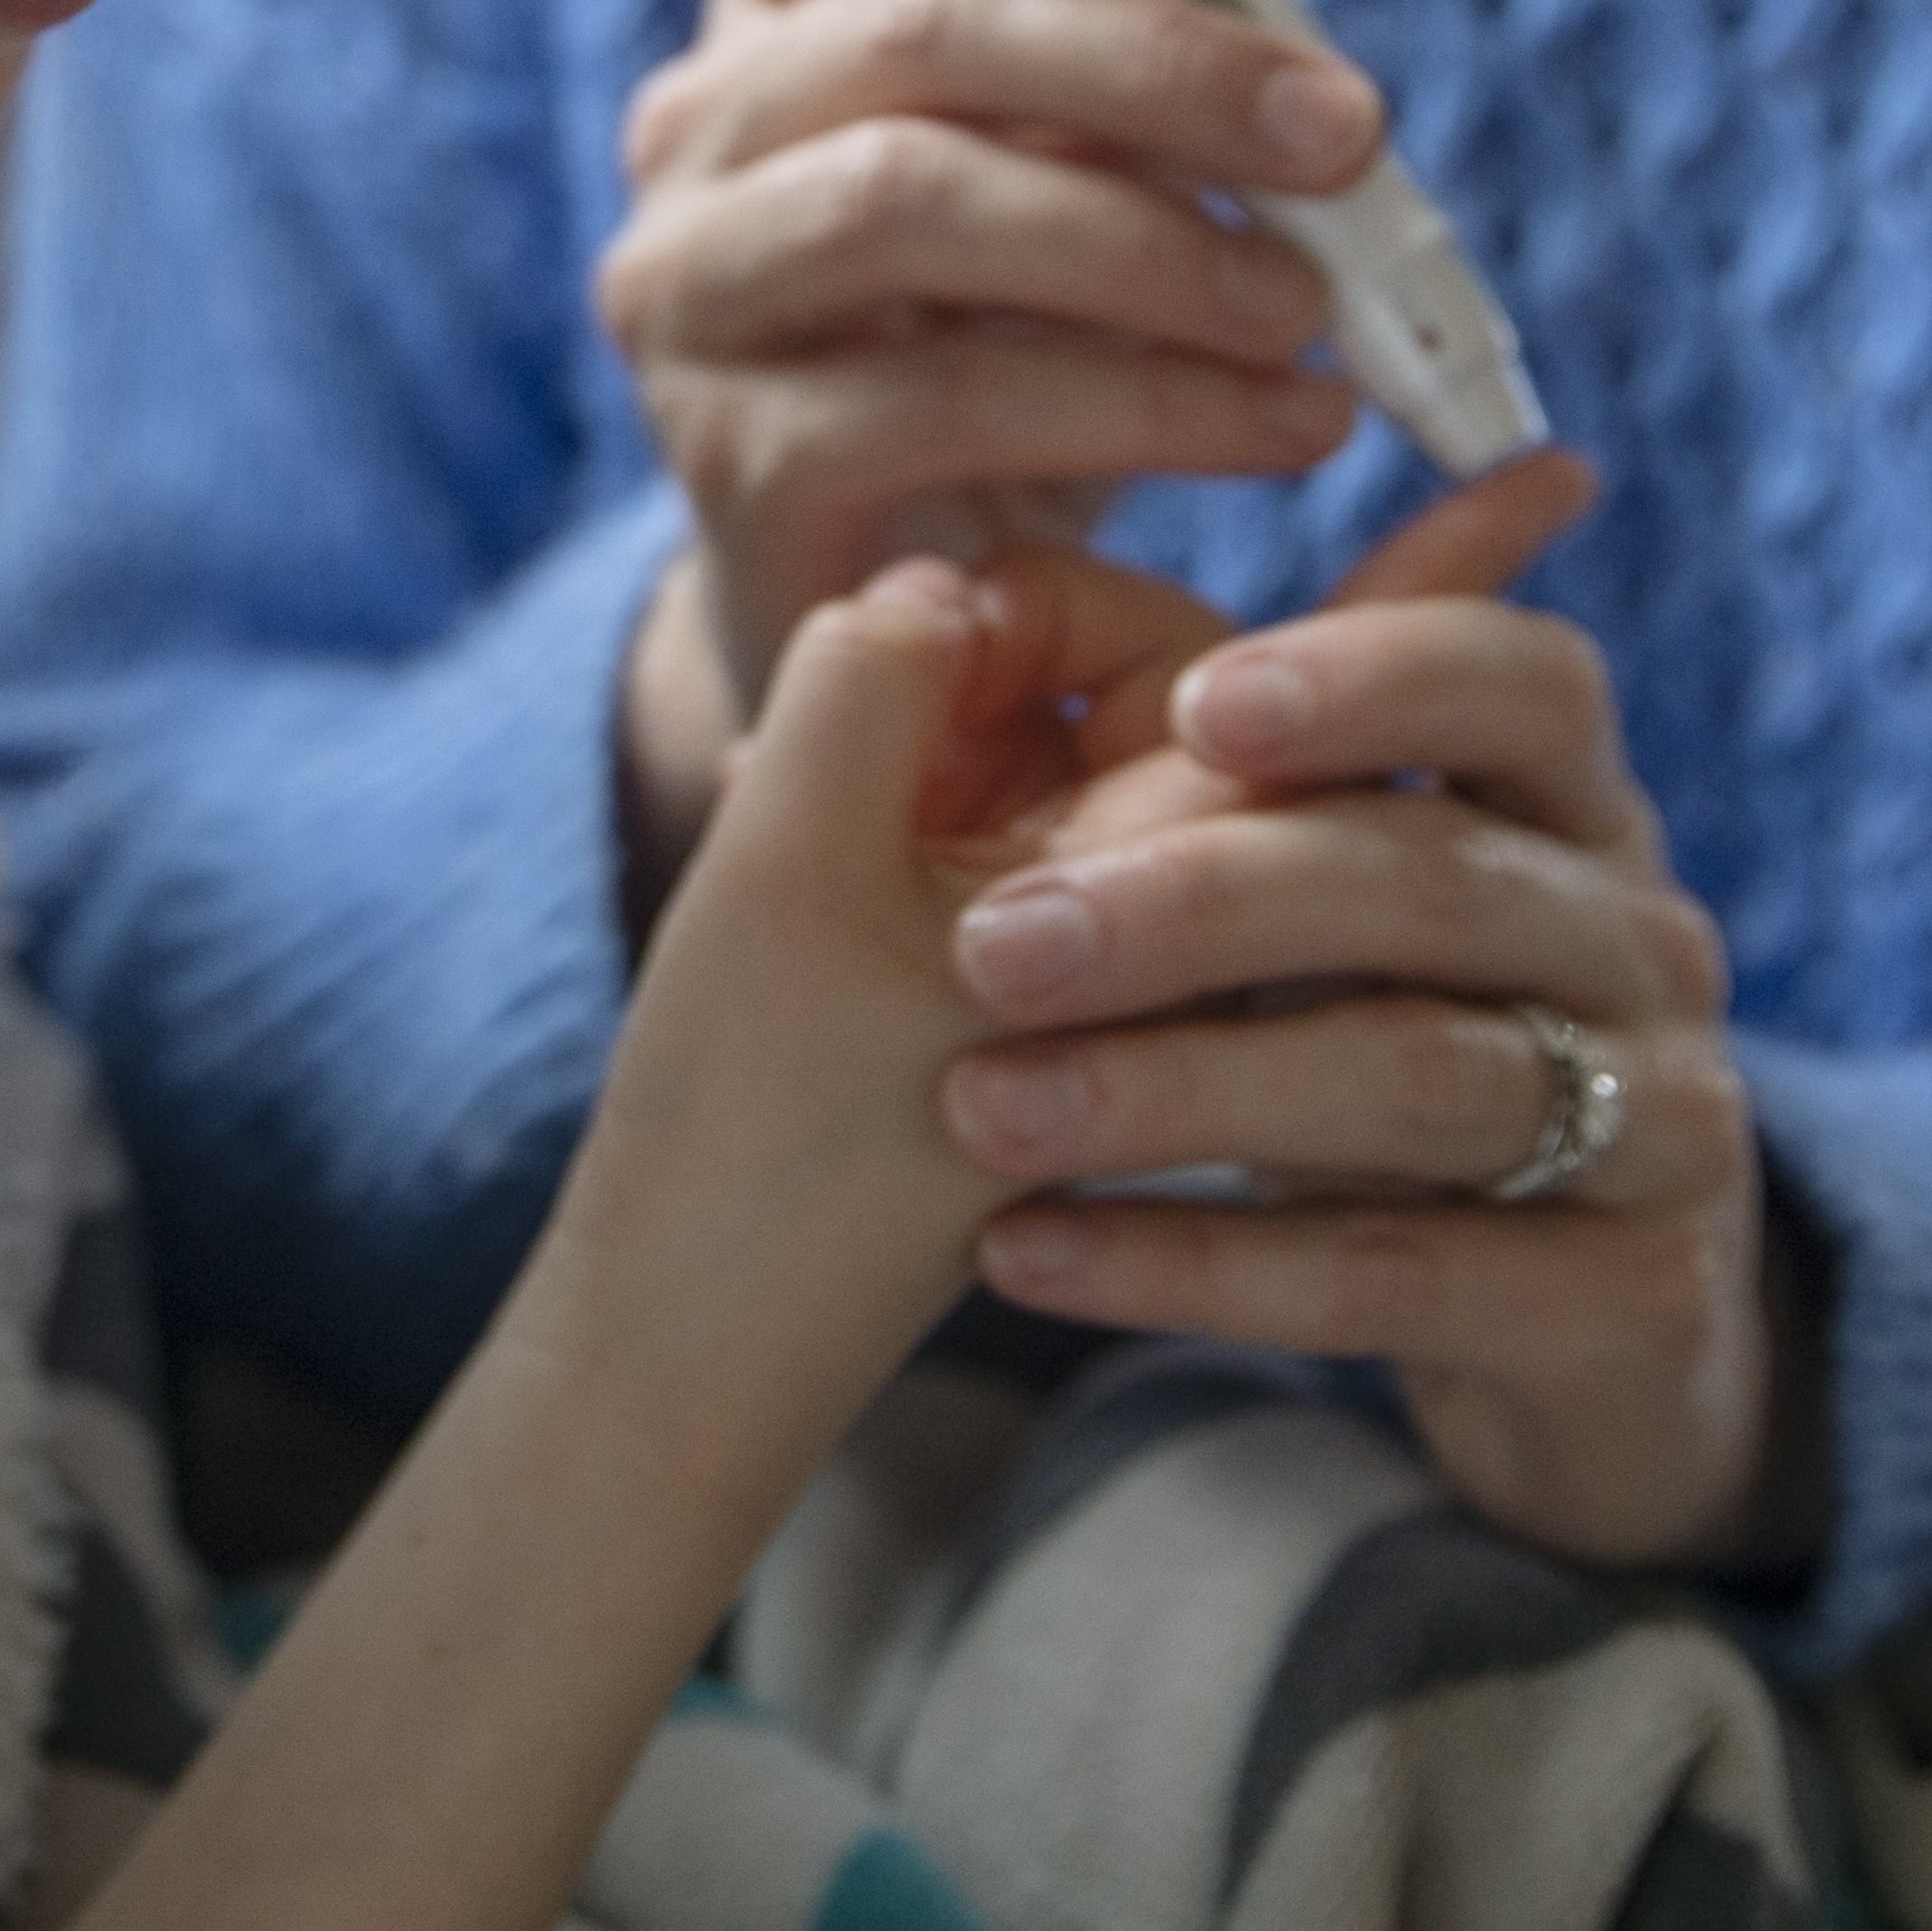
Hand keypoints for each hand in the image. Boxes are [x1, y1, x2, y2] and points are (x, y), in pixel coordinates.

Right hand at [558, 556, 1195, 1407]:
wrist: (704, 1346)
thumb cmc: (755, 1120)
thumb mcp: (793, 851)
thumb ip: (879, 664)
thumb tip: (943, 584)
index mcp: (1188, 905)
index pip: (1227, 665)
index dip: (1063, 602)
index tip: (922, 652)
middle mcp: (1197, 946)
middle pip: (1173, 703)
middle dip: (1007, 660)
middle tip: (870, 702)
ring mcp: (1126, 982)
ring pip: (1084, 771)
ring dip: (944, 737)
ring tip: (789, 783)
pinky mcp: (1053, 1013)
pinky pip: (1029, 849)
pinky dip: (914, 804)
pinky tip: (772, 813)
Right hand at [599, 0, 1392, 882]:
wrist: (920, 616)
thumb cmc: (1028, 342)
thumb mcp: (1102, 167)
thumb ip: (1158, 17)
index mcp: (786, 4)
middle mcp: (700, 127)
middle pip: (910, 19)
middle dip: (1157, 62)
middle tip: (1351, 131)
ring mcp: (692, 298)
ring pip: (915, 200)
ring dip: (1157, 249)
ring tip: (1321, 312)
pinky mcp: (734, 468)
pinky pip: (944, 401)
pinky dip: (1149, 407)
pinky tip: (1288, 429)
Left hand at [934, 455, 1823, 1581]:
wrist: (1583, 1335)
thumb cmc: (1409, 1043)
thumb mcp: (1364, 890)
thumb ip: (1275, 738)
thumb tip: (1070, 554)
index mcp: (1584, 805)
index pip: (1527, 678)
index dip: (1371, 676)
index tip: (1191, 704)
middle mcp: (1647, 946)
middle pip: (1434, 885)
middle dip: (1200, 903)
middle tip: (986, 944)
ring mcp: (1668, 1127)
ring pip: (1414, 1082)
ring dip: (1179, 1090)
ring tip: (982, 1108)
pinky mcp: (1627, 1305)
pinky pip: (1390, 1275)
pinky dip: (1196, 1266)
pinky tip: (1026, 1252)